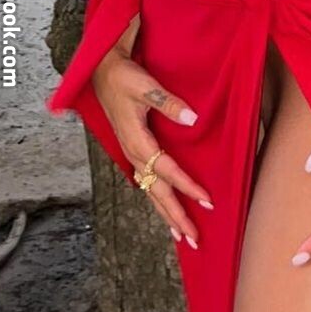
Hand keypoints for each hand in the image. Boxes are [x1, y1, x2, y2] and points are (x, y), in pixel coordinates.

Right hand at [92, 13, 213, 249]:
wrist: (103, 72)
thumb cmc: (124, 78)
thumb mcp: (145, 87)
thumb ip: (168, 103)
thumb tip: (192, 118)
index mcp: (138, 142)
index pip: (168, 171)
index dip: (187, 186)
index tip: (207, 201)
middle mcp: (135, 154)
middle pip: (158, 193)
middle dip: (176, 216)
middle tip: (194, 239)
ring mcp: (133, 155)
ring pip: (152, 192)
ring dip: (167, 215)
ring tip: (182, 236)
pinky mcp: (135, 152)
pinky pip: (148, 183)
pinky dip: (159, 201)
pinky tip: (167, 210)